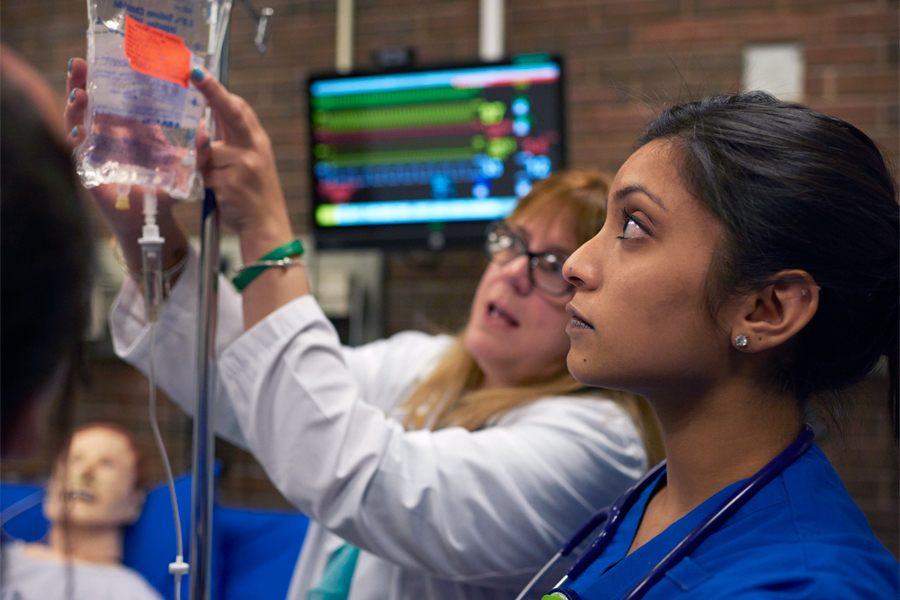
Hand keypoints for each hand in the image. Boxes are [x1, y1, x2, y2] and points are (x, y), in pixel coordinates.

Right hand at [65, 58, 186, 271]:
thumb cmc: (162, 189)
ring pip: (80, 122)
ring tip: (80, 93)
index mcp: (130, 128)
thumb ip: (192, 150)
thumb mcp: (180, 167)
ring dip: (77, 107)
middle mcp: (110, 135)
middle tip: (81, 64)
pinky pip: (79, 150)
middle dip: (84, 83)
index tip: (106, 58)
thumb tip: (206, 130)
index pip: (116, 97)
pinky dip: (78, 138)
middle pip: (92, 103)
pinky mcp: (89, 168)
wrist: (149, 218)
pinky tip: (78, 129)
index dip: (109, 78)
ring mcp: (96, 149)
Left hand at [190, 68, 293, 262]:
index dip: (220, 91)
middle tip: (195, 75)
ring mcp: (243, 166)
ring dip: (205, 164)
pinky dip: (205, 182)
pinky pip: (204, 174)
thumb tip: (201, 128)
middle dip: (213, 92)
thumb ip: (228, 145)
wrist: (267, 228)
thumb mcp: (249, 165)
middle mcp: (254, 150)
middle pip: (231, 113)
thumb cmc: (255, 197)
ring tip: (223, 182)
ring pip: (208, 151)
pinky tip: (221, 194)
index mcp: (259, 143)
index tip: (201, 74)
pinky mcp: (229, 183)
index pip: (240, 109)